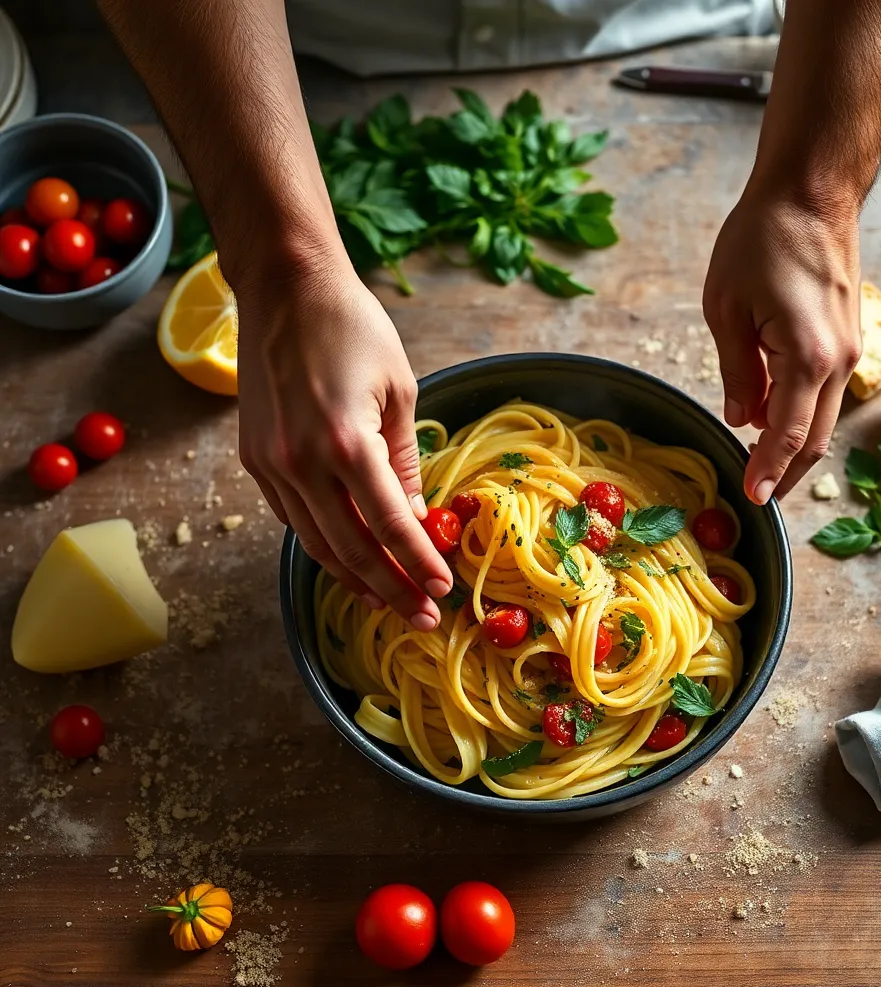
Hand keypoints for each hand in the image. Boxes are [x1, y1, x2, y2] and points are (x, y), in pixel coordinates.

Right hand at [235, 255, 452, 628]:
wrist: (285, 289)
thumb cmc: (352, 328)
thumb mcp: (400, 390)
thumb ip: (405, 461)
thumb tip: (416, 518)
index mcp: (347, 442)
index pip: (391, 525)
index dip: (419, 563)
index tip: (441, 590)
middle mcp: (302, 462)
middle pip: (352, 549)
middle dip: (391, 589)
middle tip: (421, 617)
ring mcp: (270, 464)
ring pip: (315, 543)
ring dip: (353, 579)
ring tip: (385, 602)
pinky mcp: (253, 460)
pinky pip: (290, 519)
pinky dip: (321, 546)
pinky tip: (346, 561)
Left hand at [702, 186, 861, 502]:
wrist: (811, 193)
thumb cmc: (763, 240)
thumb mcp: (727, 309)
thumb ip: (737, 371)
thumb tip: (741, 418)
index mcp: (808, 357)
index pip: (788, 434)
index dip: (767, 470)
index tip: (752, 497)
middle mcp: (839, 361)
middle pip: (815, 438)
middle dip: (785, 471)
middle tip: (758, 495)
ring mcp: (849, 350)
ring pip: (823, 418)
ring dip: (793, 446)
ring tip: (761, 467)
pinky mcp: (846, 338)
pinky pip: (824, 393)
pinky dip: (800, 416)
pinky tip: (772, 423)